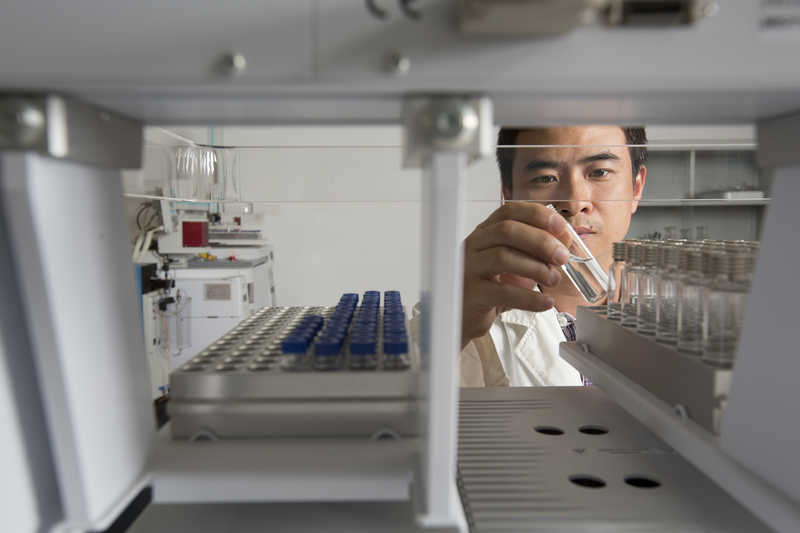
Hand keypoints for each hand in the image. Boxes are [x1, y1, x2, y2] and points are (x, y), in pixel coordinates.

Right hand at [461, 203, 571, 349]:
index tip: (561, 227)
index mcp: (485, 232)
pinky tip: (545, 302)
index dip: (537, 215)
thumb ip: (534, 251)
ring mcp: (470, 268)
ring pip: (503, 257)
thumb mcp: (513, 263)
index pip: (509, 212)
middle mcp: (474, 245)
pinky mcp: (473, 293)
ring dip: (536, 268)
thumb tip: (563, 242)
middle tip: (561, 257)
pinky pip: (504, 292)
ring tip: (553, 280)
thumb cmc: (490, 286)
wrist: (463, 315)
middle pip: (507, 231)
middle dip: (541, 241)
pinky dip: (530, 298)